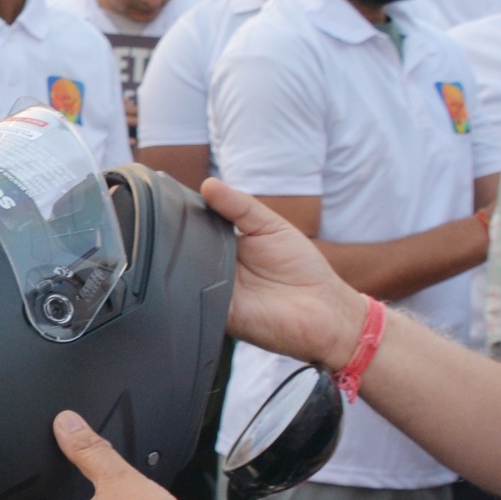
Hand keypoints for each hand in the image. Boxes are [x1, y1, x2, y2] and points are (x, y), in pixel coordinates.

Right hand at [203, 177, 368, 366]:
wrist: (327, 310)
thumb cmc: (303, 267)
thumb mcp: (270, 225)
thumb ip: (241, 206)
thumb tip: (209, 184)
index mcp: (224, 247)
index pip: (196, 228)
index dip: (186, 214)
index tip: (173, 195)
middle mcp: (215, 271)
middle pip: (187, 251)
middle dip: (185, 237)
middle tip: (184, 221)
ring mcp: (216, 294)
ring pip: (187, 274)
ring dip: (191, 260)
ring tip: (206, 246)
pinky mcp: (222, 315)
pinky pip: (199, 301)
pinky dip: (202, 287)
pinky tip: (214, 273)